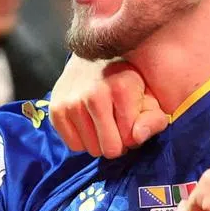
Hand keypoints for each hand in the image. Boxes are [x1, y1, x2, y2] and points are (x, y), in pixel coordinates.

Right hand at [49, 56, 169, 157]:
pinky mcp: (55, 109)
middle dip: (117, 143)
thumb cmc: (128, 84)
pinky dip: (83, 140)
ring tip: (103, 122)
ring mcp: (71, 102)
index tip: (132, 124)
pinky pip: (74, 146)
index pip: (130, 140)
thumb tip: (137, 137)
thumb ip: (153, 120)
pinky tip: (88, 123)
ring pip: (91, 150)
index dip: (133, 137)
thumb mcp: (151, 98)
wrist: (93, 60)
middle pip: (109, 149)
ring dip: (99, 142)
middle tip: (117, 126)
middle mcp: (94, 94)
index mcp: (121, 88)